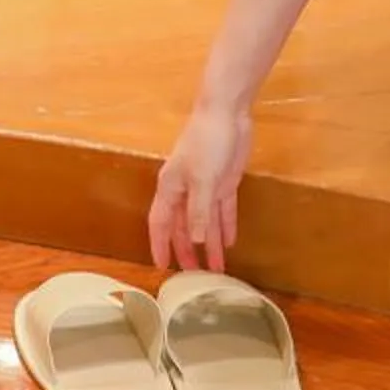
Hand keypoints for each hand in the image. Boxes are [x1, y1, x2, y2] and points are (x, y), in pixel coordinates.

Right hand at [150, 99, 252, 270]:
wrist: (228, 113)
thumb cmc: (207, 142)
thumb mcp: (203, 179)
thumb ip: (200, 211)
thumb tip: (198, 240)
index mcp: (171, 188)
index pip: (160, 223)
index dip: (160, 244)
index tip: (161, 267)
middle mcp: (185, 190)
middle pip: (184, 227)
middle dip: (188, 250)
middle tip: (194, 276)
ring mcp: (206, 187)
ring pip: (205, 222)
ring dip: (210, 244)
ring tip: (216, 268)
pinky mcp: (224, 182)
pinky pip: (223, 211)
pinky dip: (225, 226)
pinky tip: (229, 243)